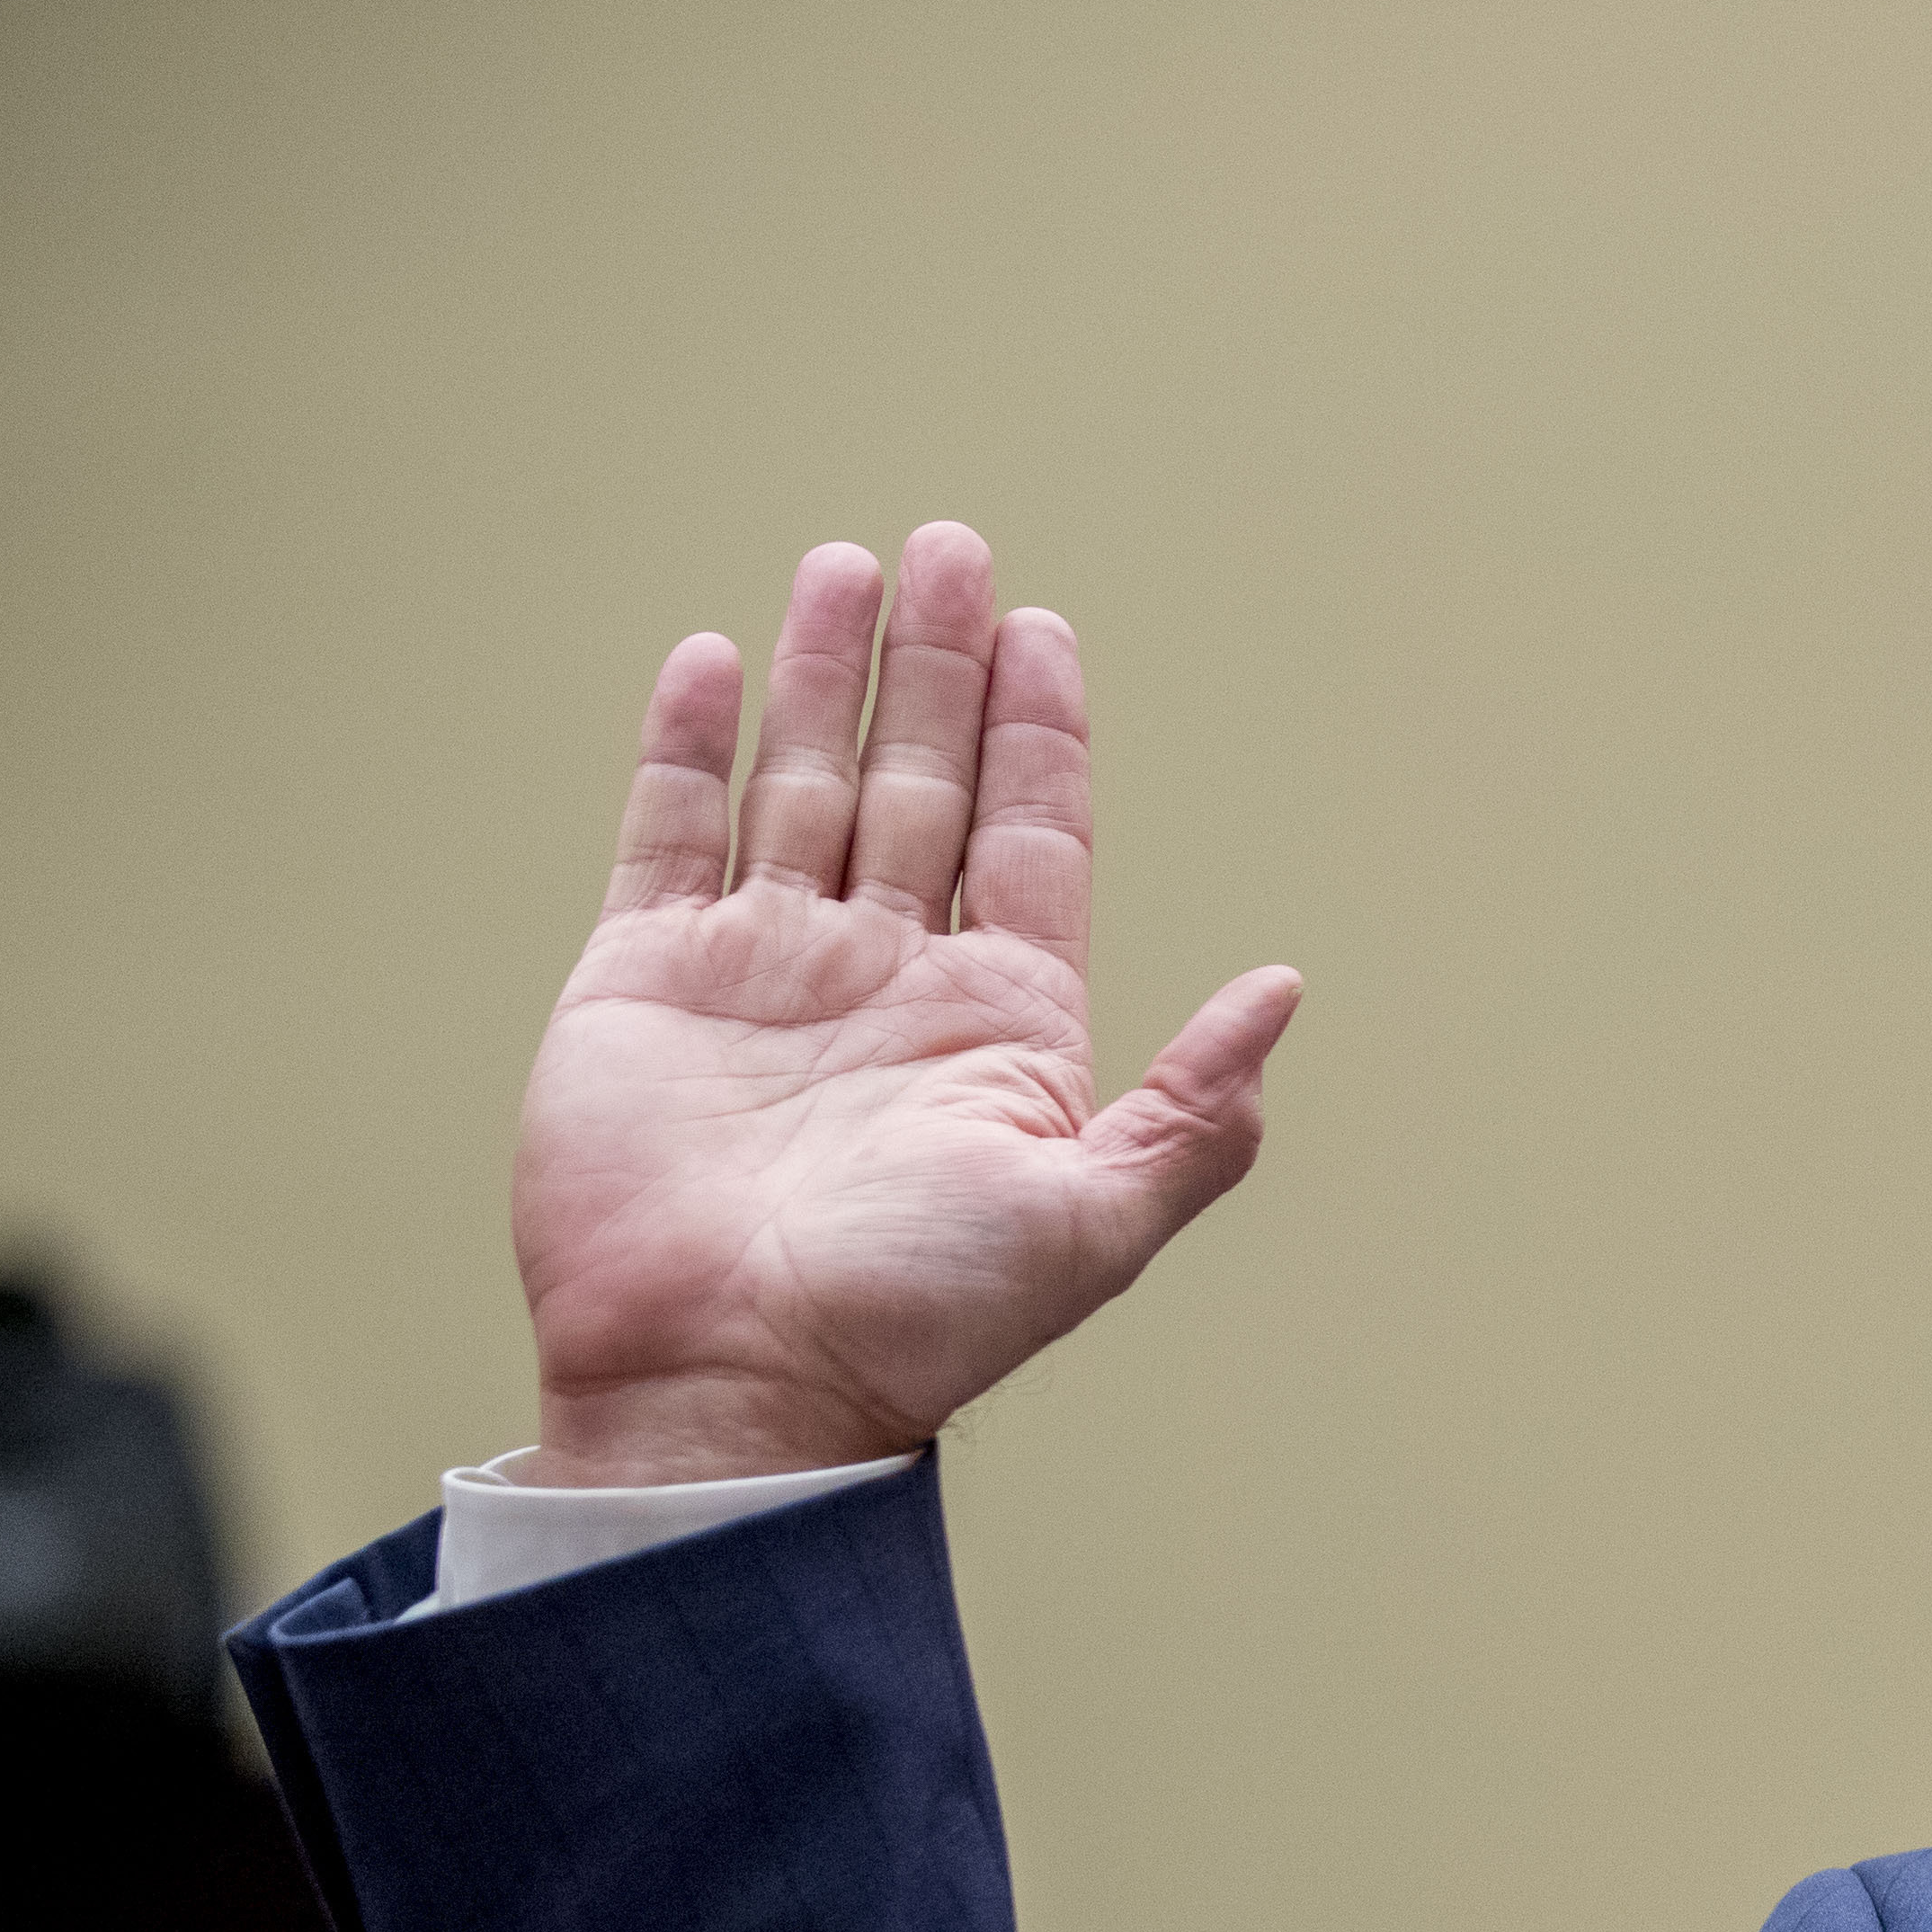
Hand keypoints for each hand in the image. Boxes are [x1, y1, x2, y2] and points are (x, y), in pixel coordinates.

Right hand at [508, 524, 1300, 1485]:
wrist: (730, 1384)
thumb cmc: (915, 1324)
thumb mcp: (1093, 1219)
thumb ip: (1195, 1108)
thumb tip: (1286, 992)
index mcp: (998, 1026)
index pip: (1030, 838)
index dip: (1039, 733)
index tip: (1044, 630)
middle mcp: (887, 981)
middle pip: (922, 782)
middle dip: (939, 666)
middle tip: (955, 547)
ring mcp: (763, 972)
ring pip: (805, 784)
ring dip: (828, 676)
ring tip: (853, 566)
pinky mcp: (645, 983)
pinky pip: (670, 836)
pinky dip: (689, 747)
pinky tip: (714, 661)